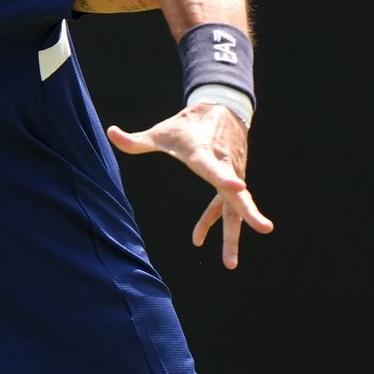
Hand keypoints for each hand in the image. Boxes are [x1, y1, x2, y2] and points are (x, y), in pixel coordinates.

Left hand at [106, 101, 273, 268]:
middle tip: (264, 228)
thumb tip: (110, 132)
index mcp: (205, 154)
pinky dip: (212, 221)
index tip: (238, 186)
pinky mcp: (233, 179)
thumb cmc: (188, 123)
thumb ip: (136, 140)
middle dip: (249, 212)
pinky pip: (225, 206)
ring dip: (234, 235)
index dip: (226, 178)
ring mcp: (232, 174)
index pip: (216, 168)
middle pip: (238, 193)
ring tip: (229, 264)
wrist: (222, 109)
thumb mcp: (161, 132)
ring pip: (237, 207)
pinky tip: (196, 239)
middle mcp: (224, 166)